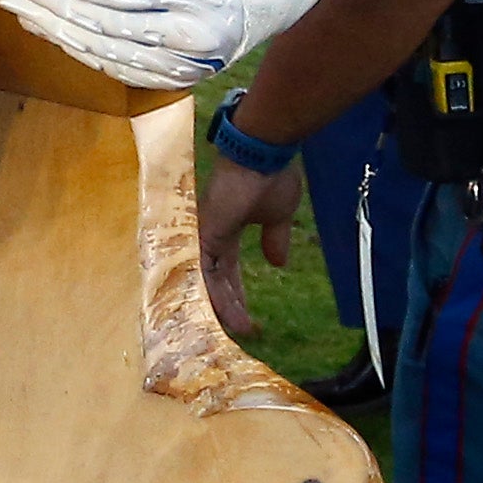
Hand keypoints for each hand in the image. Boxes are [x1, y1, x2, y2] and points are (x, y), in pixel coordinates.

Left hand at [197, 151, 303, 342]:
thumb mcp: (278, 215)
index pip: (225, 270)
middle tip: (242, 330)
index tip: (248, 317)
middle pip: (213, 279)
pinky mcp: (205, 232)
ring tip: (240, 329)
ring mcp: (204, 232)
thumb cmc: (271, 177)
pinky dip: (213, 293)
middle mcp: (210, 234)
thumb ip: (274, 239)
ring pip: (205, 279)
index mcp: (226, 229)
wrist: (265, 152)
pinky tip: (226, 313)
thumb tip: (277, 263)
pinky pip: (204, 270)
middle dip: (228, 306)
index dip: (235, 294)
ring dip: (223, 306)